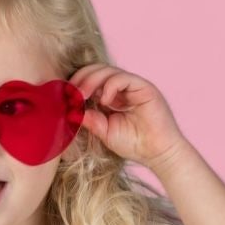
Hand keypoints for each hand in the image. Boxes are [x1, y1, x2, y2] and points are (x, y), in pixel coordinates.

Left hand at [69, 64, 187, 170]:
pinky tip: (105, 101)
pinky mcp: (144, 87)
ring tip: (83, 95)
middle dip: (82, 78)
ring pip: (109, 71)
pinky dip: (110, 86)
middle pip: (99, 71)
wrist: (158, 153)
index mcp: (113, 97)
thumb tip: (72, 111)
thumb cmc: (134, 144)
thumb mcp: (105, 132)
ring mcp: (133, 87)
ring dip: (92, 80)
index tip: (66, 96)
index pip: (92, 81)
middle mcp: (123, 89)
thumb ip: (91, 120)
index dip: (78, 84)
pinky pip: (123, 78)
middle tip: (72, 92)